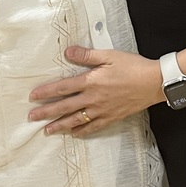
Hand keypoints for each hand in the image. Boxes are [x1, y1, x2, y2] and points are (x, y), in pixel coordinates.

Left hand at [27, 46, 162, 135]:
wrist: (153, 82)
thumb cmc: (131, 66)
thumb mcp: (108, 55)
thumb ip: (87, 55)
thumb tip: (68, 52)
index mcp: (91, 81)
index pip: (63, 88)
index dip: (47, 92)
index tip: (33, 97)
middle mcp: (93, 98)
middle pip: (65, 107)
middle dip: (47, 112)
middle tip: (32, 118)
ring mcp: (102, 110)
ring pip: (76, 120)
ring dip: (60, 125)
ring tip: (47, 130)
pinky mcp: (112, 117)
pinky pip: (93, 127)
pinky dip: (82, 132)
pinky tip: (74, 134)